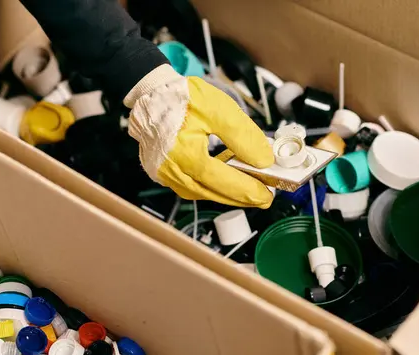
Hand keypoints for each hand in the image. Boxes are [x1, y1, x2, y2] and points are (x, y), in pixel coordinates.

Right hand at [125, 65, 274, 208]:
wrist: (149, 93)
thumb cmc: (181, 97)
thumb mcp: (219, 109)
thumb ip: (243, 136)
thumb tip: (263, 160)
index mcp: (186, 154)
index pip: (224, 181)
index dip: (249, 191)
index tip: (269, 195)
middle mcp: (173, 171)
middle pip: (214, 194)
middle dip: (241, 198)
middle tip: (263, 198)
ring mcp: (165, 174)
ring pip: (202, 194)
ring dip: (226, 195)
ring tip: (247, 190)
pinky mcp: (162, 173)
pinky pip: (190, 187)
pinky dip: (210, 187)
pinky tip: (223, 181)